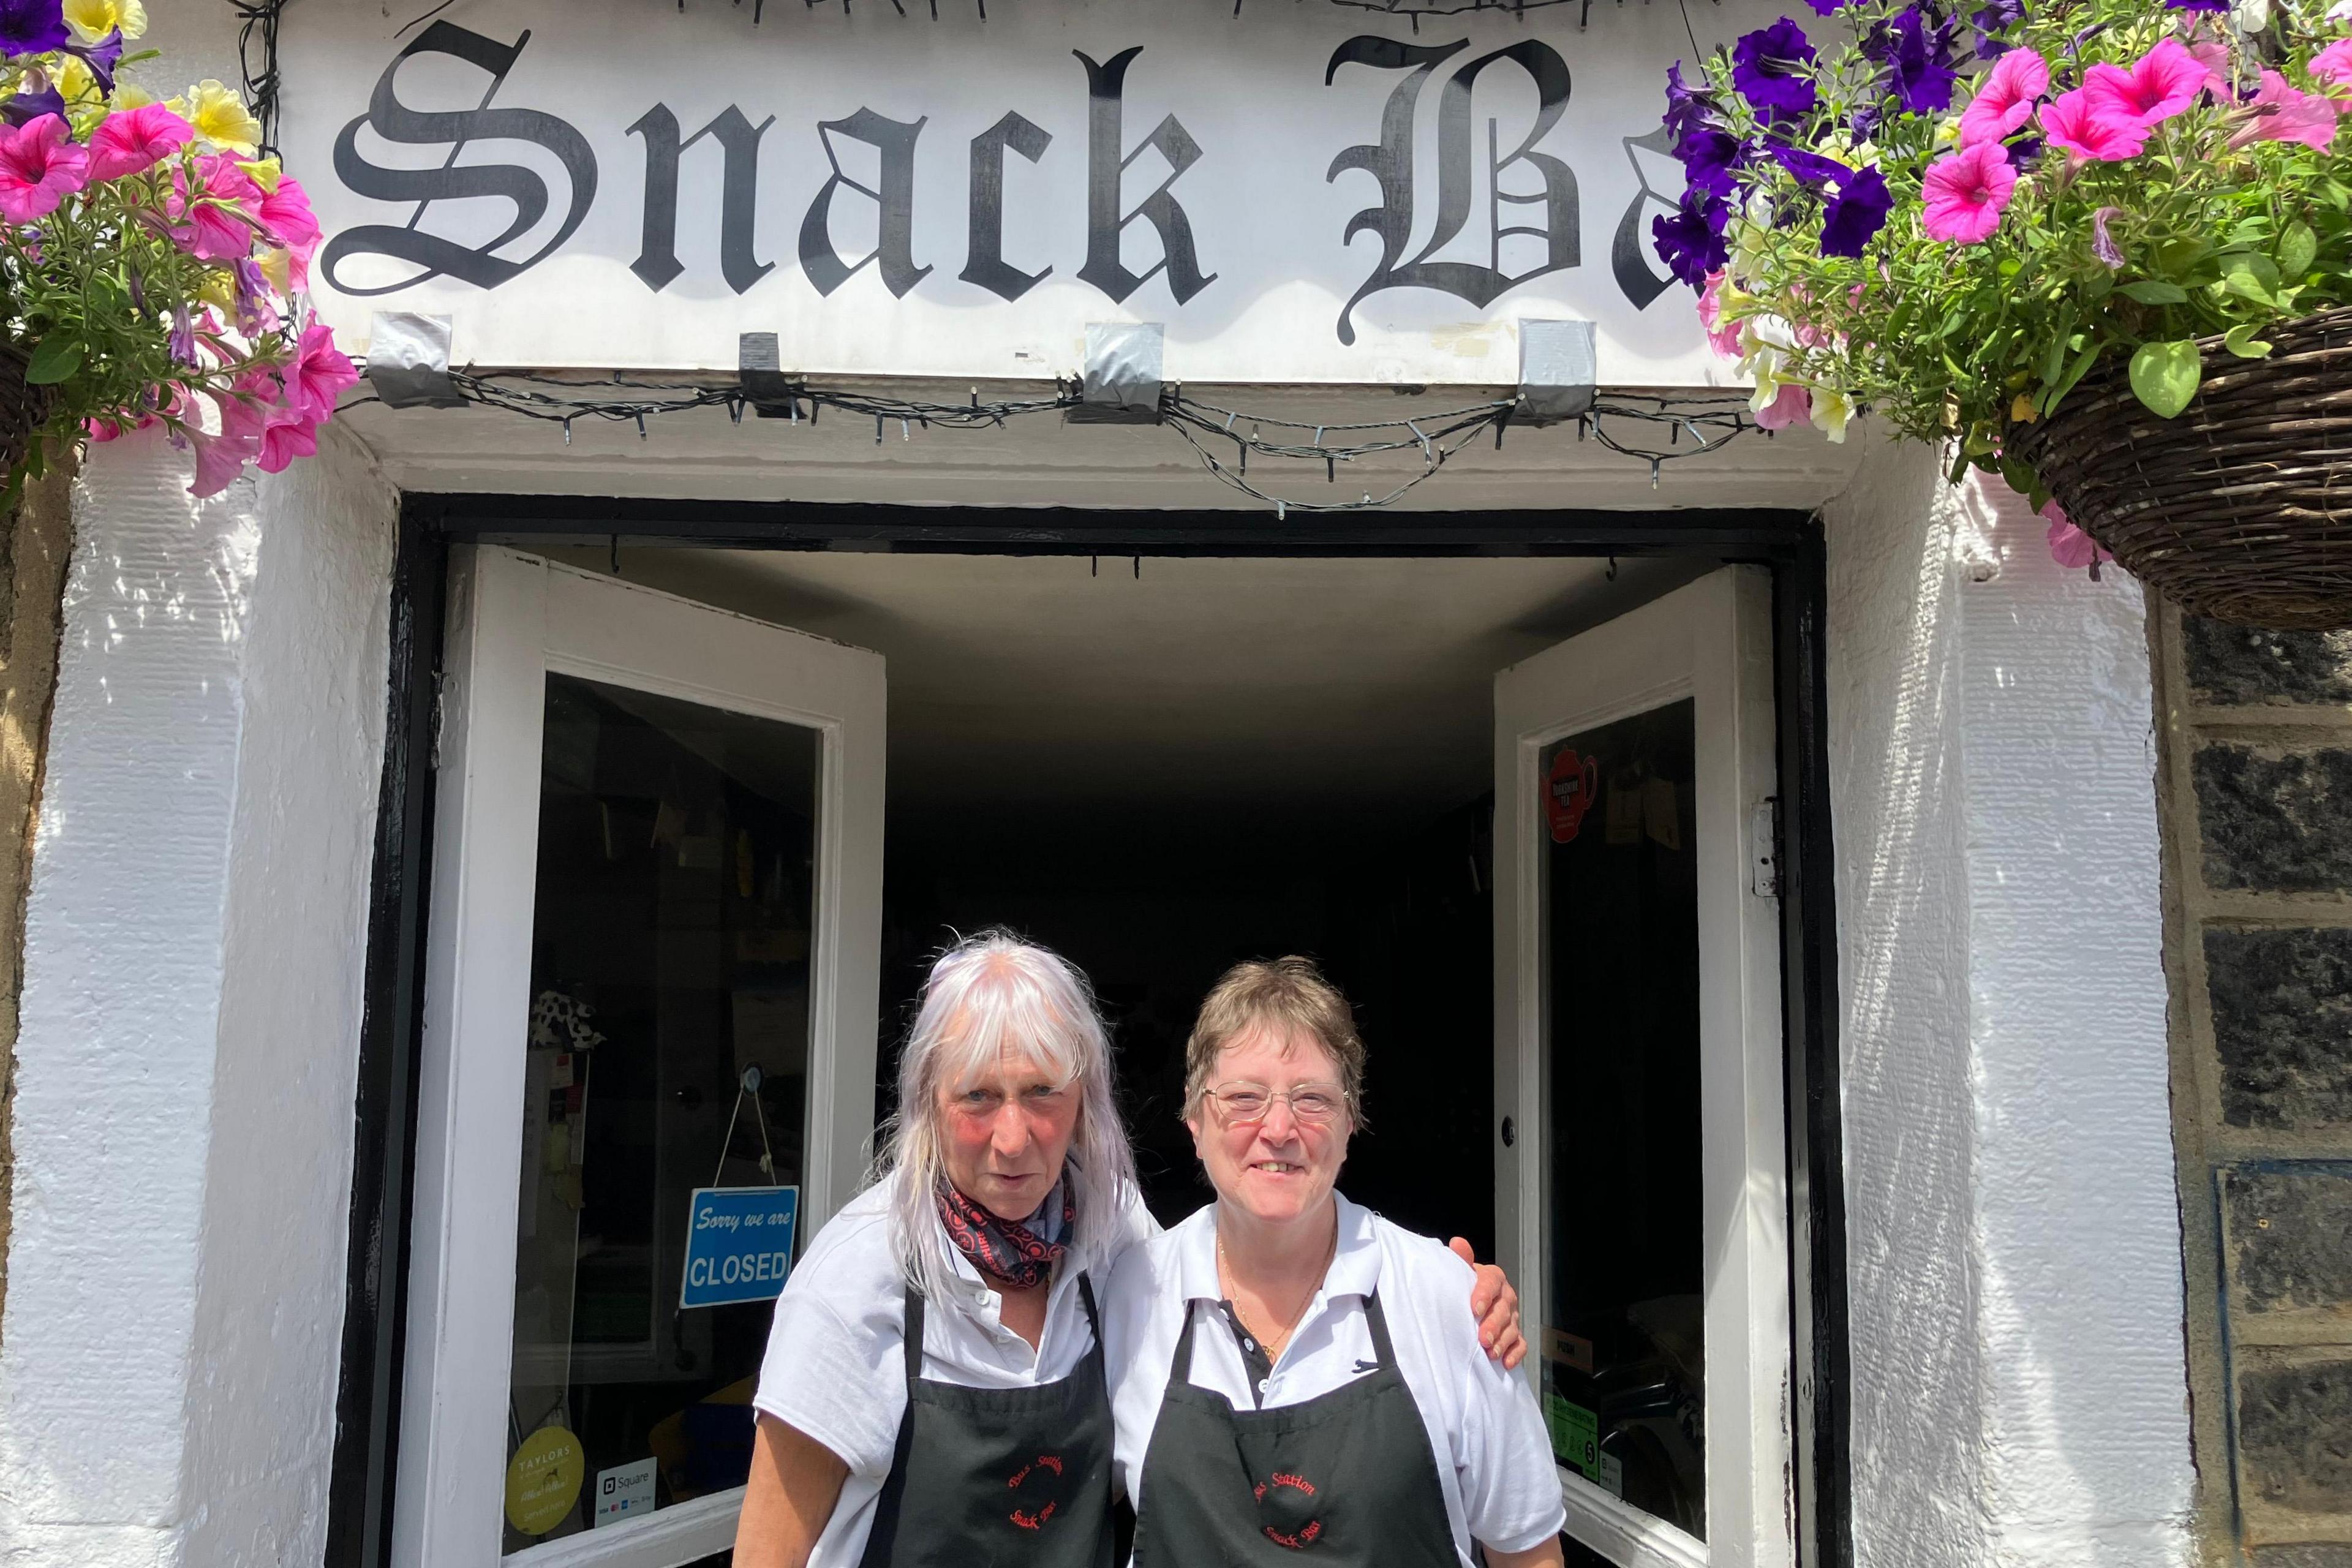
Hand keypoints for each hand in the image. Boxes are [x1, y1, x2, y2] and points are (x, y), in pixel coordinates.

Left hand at [1450, 1236, 1525, 1370]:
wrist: (1470, 1302)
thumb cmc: (1463, 1287)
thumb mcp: (1460, 1272)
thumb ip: (1461, 1259)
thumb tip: (1458, 1243)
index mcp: (1493, 1278)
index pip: (1491, 1282)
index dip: (1484, 1294)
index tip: (1474, 1308)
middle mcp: (1505, 1296)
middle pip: (1503, 1309)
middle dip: (1493, 1325)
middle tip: (1483, 1338)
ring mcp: (1512, 1317)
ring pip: (1512, 1329)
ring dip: (1502, 1342)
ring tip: (1490, 1353)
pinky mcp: (1515, 1335)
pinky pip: (1520, 1344)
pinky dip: (1515, 1353)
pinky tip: (1506, 1363)